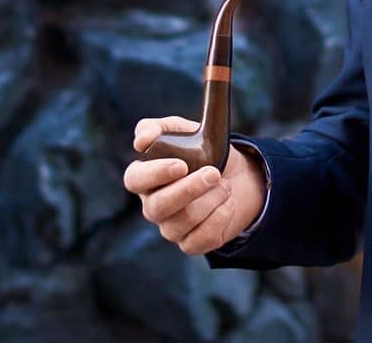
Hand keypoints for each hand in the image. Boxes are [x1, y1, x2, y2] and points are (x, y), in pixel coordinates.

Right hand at [124, 115, 267, 254]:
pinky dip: (219, 219)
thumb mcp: (184, 131)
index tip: (181, 165)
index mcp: (145, 178)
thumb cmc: (203, 152)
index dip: (154, 174)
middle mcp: (153, 205)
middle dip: (188, 189)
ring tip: (225, 185)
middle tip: (213, 173)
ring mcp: (170, 227)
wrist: (237, 176)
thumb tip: (142, 139)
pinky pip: (200, 240)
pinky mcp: (191, 243)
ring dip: (210, 200)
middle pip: (158, 206)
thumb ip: (160, 128)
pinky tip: (228, 204)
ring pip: (182, 221)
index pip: (134, 179)